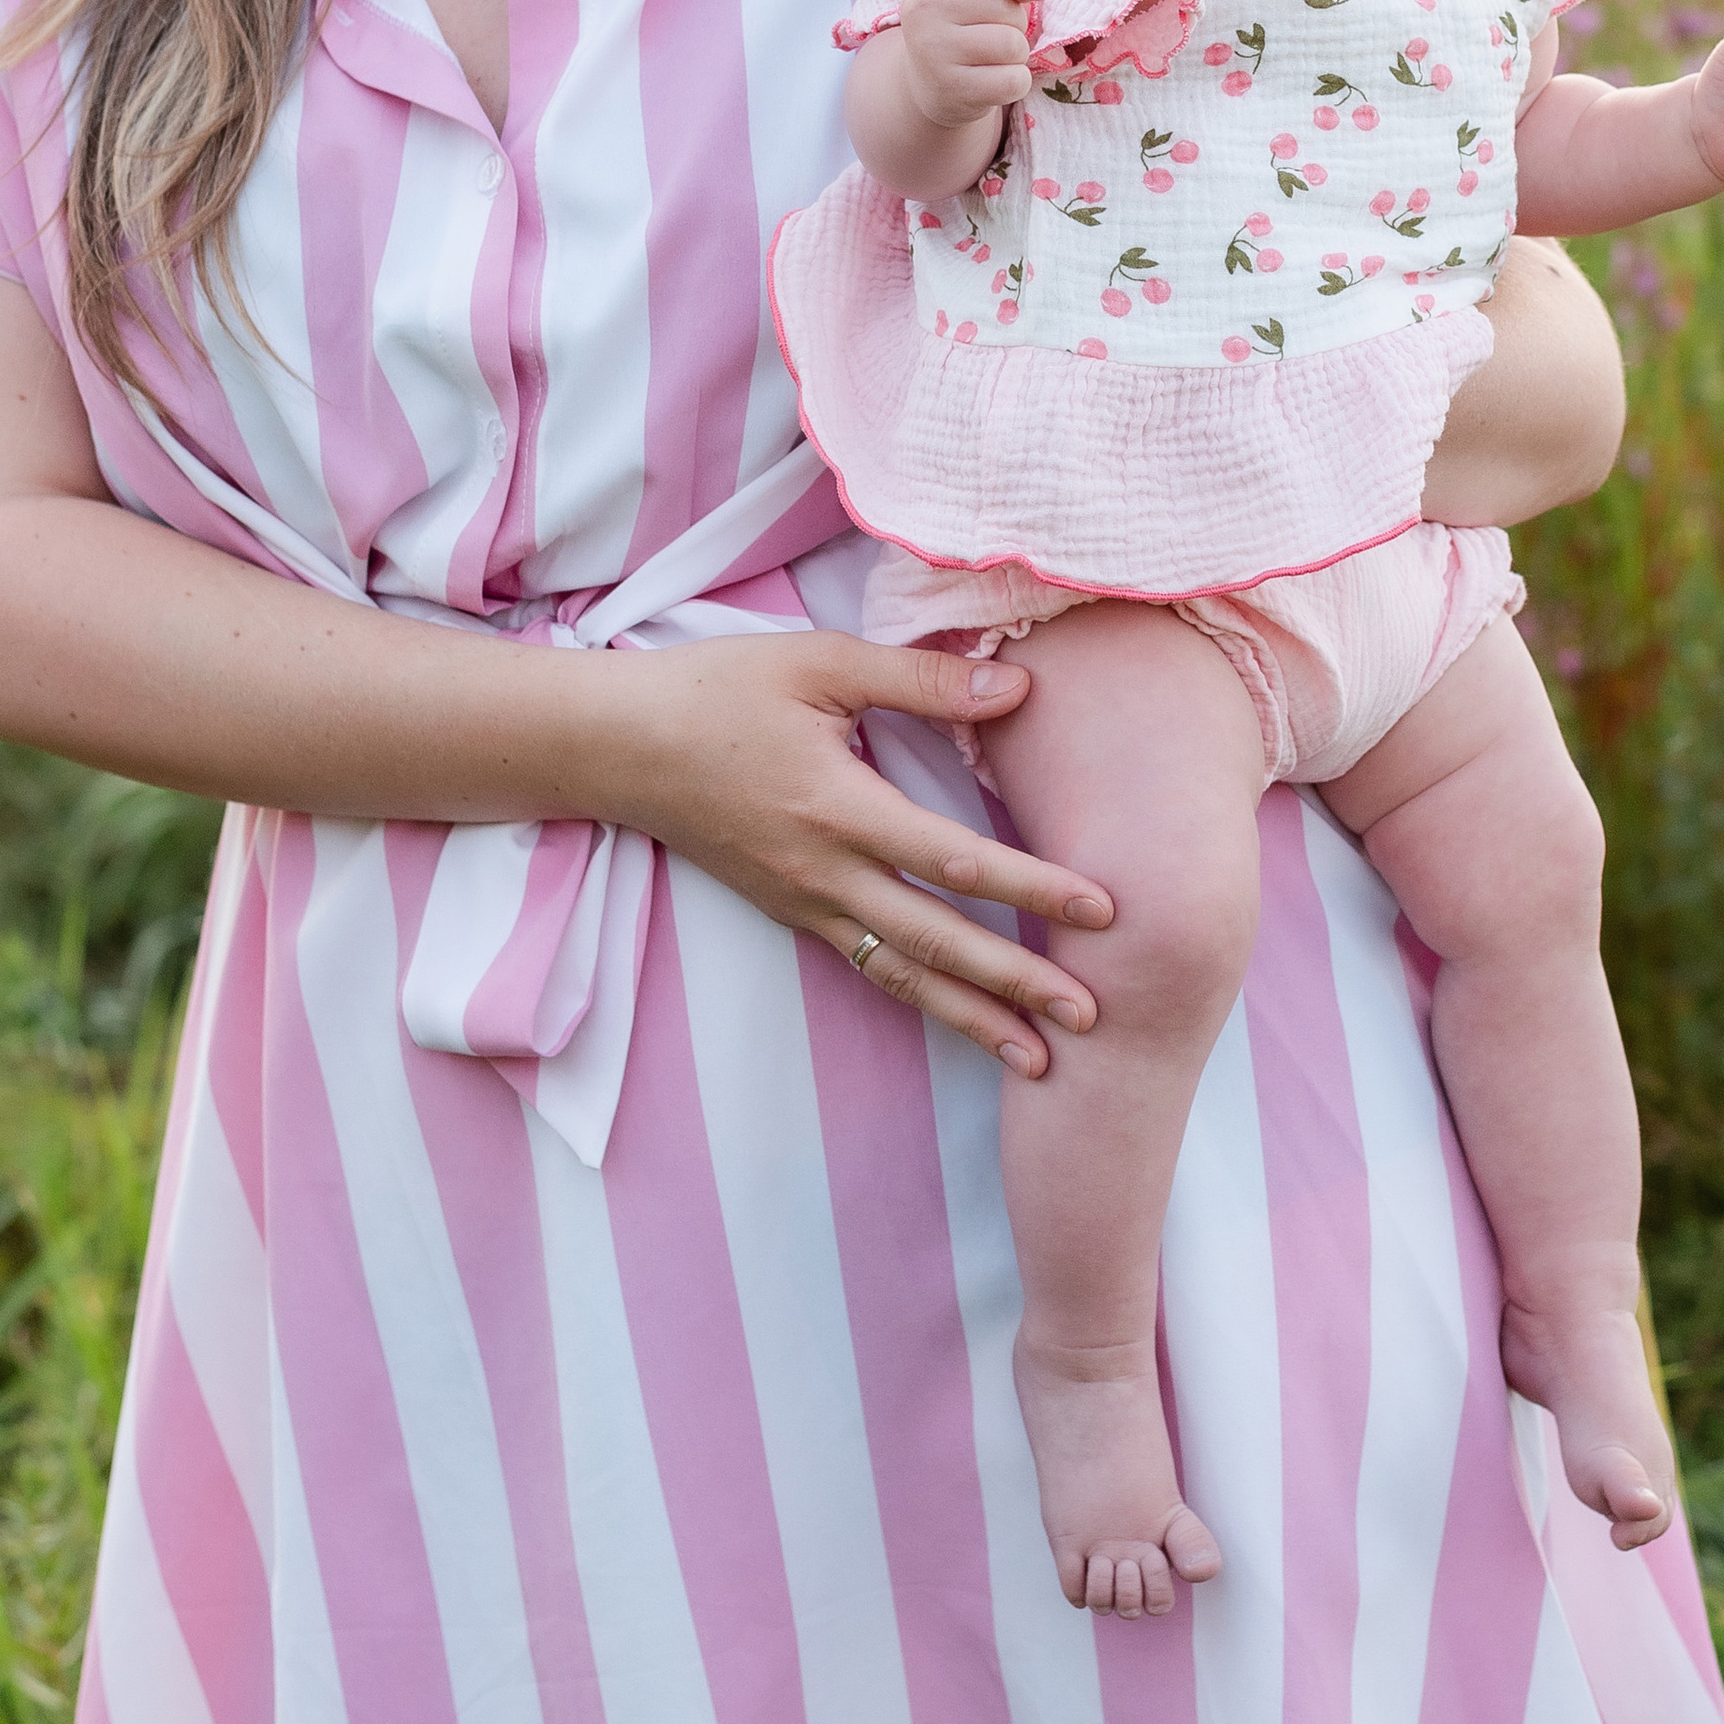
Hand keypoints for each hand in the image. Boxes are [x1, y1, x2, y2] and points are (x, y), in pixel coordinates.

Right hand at [581, 630, 1111, 1074]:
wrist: (620, 747)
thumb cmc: (721, 691)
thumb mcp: (820, 663)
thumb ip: (920, 680)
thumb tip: (1016, 689)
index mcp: (838, 807)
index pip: (954, 859)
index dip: (1033, 886)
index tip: (1103, 909)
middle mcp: (823, 872)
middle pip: (937, 941)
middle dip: (1017, 984)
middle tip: (1093, 1018)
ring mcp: (802, 902)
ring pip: (902, 974)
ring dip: (973, 1018)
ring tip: (1041, 1059)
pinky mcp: (789, 912)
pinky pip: (866, 965)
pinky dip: (920, 998)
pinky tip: (961, 1020)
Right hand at [897, 0, 1049, 135]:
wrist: (925, 84)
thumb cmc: (958, 28)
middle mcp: (924, 13)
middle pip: (1004, 8)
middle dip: (1015, 22)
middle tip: (992, 34)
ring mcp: (934, 53)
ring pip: (1013, 44)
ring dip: (1017, 53)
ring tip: (993, 57)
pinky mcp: (953, 90)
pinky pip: (1014, 80)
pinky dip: (1017, 82)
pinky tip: (994, 81)